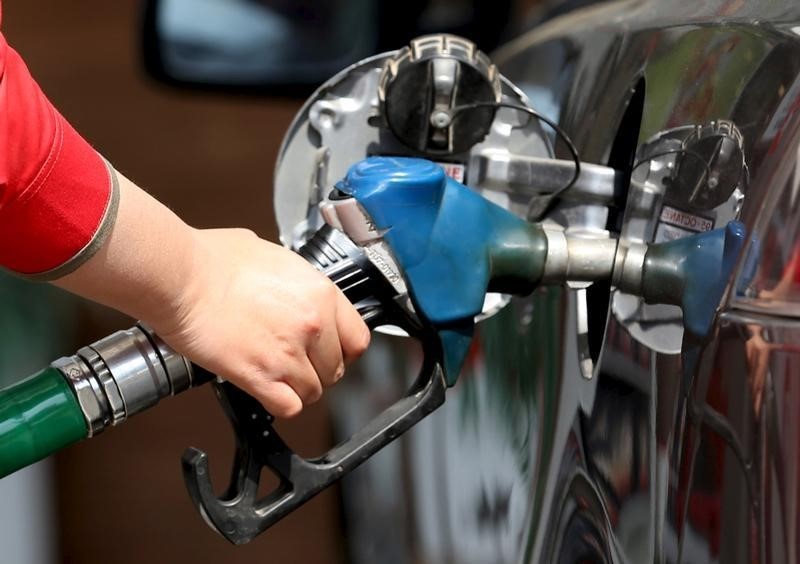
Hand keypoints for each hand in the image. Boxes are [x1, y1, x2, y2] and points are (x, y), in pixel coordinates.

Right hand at [148, 228, 370, 417]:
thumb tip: (292, 285)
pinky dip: (280, 403)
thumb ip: (294, 278)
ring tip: (277, 376)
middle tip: (295, 362)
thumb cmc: (213, 259)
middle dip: (316, 369)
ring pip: (313, 392)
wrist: (180, 277)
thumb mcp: (272, 254)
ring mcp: (288, 354)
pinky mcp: (260, 376)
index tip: (330, 350)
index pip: (357, 339)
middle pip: (335, 369)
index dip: (342, 349)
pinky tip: (267, 390)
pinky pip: (288, 407)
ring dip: (297, 388)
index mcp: (320, 293)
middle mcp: (312, 325)